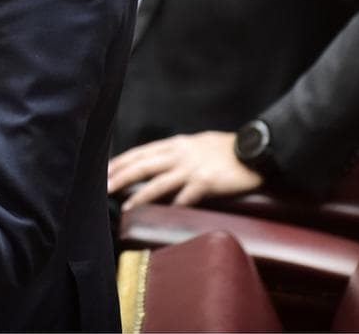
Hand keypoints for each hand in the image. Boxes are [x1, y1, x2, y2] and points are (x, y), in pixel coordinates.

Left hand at [107, 131, 262, 210]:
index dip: (122, 161)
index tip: (105, 170)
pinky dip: (174, 206)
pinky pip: (187, 196)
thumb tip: (160, 159)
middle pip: (144, 165)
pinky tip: (163, 215)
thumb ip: (178, 150)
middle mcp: (180, 154)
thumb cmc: (227, 148)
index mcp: (177, 144)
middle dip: (121, 176)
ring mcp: (193, 168)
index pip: (142, 152)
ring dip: (140, 195)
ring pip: (159, 182)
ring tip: (126, 205)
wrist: (255, 149)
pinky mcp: (207, 182)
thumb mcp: (197, 142)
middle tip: (103, 186)